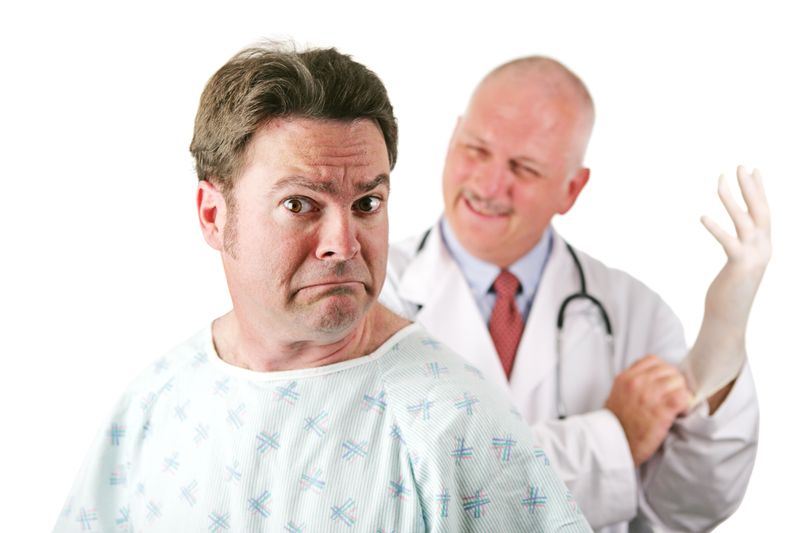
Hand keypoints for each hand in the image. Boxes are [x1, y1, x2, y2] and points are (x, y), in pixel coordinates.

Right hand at [605, 355, 691, 465]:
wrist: (615, 444)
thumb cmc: (617, 425)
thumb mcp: (617, 395)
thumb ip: (632, 384)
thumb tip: (651, 380)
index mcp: (625, 378)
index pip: (652, 360)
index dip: (663, 371)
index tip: (665, 382)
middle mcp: (637, 382)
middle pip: (668, 369)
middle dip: (674, 382)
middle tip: (673, 395)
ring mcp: (650, 395)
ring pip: (678, 381)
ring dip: (681, 392)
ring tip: (676, 405)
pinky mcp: (662, 409)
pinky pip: (683, 396)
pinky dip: (686, 403)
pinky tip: (680, 411)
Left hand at [681, 166, 770, 405]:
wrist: (728, 319)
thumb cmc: (728, 292)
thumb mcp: (738, 265)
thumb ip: (739, 248)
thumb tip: (735, 238)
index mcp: (764, 246)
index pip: (764, 212)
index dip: (759, 190)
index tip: (752, 170)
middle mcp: (764, 249)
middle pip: (759, 210)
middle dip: (751, 187)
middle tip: (741, 165)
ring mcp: (754, 257)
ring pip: (744, 221)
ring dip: (731, 199)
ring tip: (720, 180)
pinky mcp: (739, 267)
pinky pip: (728, 242)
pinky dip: (716, 228)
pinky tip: (702, 216)